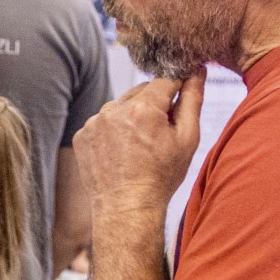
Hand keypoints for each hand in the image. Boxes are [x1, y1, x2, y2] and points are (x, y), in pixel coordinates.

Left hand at [74, 72, 203, 242]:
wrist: (126, 208)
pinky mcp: (82, 134)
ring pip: (121, 106)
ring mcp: (94, 122)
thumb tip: (197, 71)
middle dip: (154, 105)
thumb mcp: (187, 138)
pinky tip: (122, 151)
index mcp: (143, 108)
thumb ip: (192, 99)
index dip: (178, 84)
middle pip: (142, 91)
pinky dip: (114, 130)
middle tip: (161, 132)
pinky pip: (103, 122)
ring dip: (132, 116)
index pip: (166, 79)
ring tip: (140, 146)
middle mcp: (114, 110)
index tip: (183, 93)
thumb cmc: (161, 177)